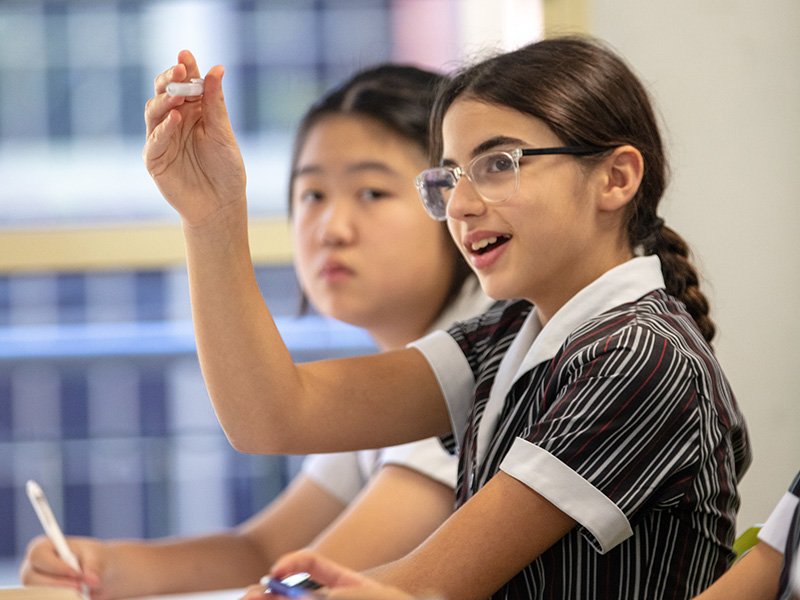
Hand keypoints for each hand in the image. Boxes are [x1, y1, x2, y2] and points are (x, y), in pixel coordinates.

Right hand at [20, 535, 107, 598]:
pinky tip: (78, 598)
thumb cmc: (95, 558)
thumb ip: (94, 566)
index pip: (38, 555)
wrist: (100, 575)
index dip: (55, 566)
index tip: (77, 573)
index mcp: (44, 548)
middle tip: (81, 587)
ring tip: (83, 592)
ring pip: (38, 595)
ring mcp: (34, 586)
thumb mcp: (98, 556)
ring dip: (60, 596)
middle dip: (58, 584)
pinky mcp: (41, 598)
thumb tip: (92, 580)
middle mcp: (33, 567)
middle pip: (31, 579)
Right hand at [143, 49, 246, 226]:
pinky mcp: (155, 159)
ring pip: (154, 112)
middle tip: (179, 69)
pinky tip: (176, 120)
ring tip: (179, 94)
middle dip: (170, 79)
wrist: (221, 205)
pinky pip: (154, 141)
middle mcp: (176, 121)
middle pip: (164, 93)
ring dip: (165, 101)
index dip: (185, 69)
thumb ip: (216, 104)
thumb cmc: (226, 170)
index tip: (186, 55)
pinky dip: (163, 129)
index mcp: (194, 112)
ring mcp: (163, 139)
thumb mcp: (223, 134)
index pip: (186, 83)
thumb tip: (217, 69)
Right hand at [245, 550, 422, 599]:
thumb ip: (333, 593)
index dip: (291, 565)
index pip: (311, 564)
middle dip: (268, 594)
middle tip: (249, 598)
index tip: (274, 574)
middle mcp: (330, 597)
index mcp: (344, 583)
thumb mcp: (363, 595)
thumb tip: (295, 596)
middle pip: (292, 593)